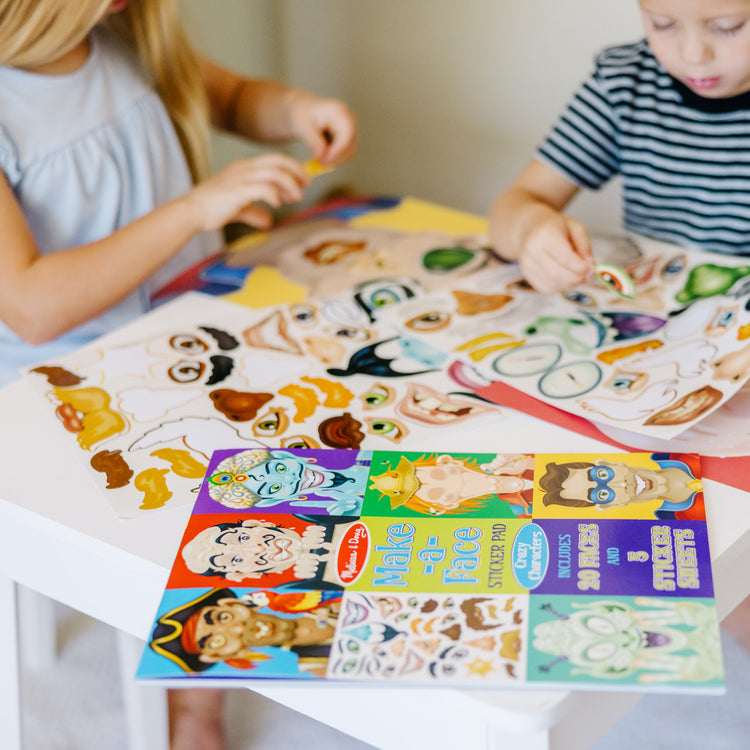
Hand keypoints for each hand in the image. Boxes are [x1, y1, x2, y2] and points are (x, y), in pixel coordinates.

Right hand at [186, 153, 308, 230]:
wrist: (191, 211)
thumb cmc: (211, 209)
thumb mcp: (237, 209)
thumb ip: (254, 213)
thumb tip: (268, 222)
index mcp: (244, 167)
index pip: (274, 160)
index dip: (291, 168)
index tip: (302, 182)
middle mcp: (244, 168)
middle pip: (278, 160)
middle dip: (297, 171)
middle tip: (307, 185)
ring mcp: (241, 177)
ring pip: (275, 173)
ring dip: (290, 184)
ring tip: (296, 198)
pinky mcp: (238, 190)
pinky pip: (264, 187)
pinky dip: (275, 195)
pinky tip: (277, 205)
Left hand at [286, 89, 356, 164]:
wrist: (303, 112)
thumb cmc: (302, 116)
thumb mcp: (303, 127)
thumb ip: (313, 142)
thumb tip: (322, 156)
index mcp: (339, 111)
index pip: (347, 134)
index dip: (339, 150)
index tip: (325, 161)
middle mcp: (349, 119)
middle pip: (351, 145)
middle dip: (336, 157)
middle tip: (319, 162)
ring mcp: (351, 129)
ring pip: (350, 152)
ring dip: (335, 158)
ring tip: (319, 154)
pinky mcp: (350, 138)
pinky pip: (347, 154)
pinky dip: (336, 157)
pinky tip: (324, 152)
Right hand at [518, 212, 593, 292]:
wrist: (528, 229)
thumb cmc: (553, 227)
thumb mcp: (574, 227)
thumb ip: (585, 245)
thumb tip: (590, 266)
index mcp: (545, 234)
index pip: (565, 257)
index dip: (581, 267)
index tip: (591, 268)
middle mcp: (532, 250)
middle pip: (557, 274)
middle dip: (577, 279)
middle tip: (587, 275)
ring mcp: (527, 264)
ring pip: (552, 284)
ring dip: (570, 285)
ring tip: (577, 276)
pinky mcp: (526, 275)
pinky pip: (546, 288)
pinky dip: (560, 287)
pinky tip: (565, 279)